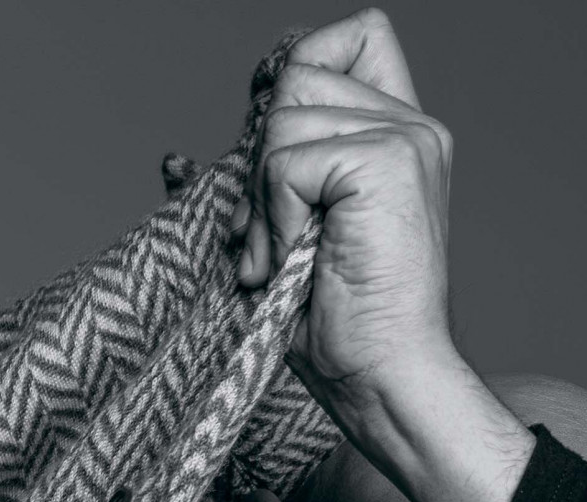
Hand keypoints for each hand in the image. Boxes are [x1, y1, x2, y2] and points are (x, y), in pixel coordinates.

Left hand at [233, 10, 535, 501]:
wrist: (381, 382)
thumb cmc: (337, 329)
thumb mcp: (285, 237)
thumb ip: (259, 179)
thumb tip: (174, 160)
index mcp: (397, 136)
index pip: (355, 34)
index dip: (300, 64)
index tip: (271, 140)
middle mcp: (412, 126)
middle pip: (298, 71)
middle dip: (263, 158)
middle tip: (272, 240)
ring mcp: (405, 139)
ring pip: (284, 115)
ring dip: (264, 198)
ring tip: (283, 262)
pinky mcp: (387, 162)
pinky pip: (287, 160)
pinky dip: (274, 217)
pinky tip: (292, 264)